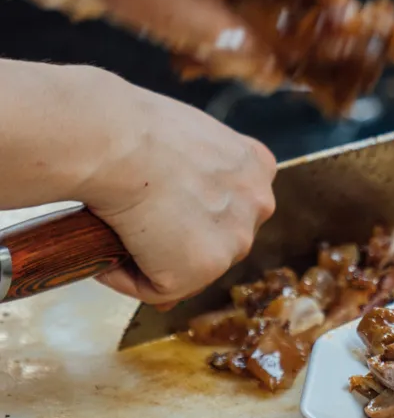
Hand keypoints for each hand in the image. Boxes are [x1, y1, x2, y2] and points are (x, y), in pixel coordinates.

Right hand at [80, 73, 275, 304]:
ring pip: (189, 268)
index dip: (193, 213)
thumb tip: (173, 208)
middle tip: (137, 222)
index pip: (232, 205)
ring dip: (153, 259)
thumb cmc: (133, 128)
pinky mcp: (200, 271)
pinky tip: (111, 245)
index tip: (165, 209)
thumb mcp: (185, 138)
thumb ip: (195, 171)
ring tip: (120, 230)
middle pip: (217, 240)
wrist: (116, 142)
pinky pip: (156, 289)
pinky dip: (126, 276)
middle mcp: (258, 204)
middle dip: (179, 240)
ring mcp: (233, 241)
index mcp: (256, 167)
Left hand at [83, 0, 366, 90]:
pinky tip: (202, 53)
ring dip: (263, 31)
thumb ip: (241, 52)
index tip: (342, 45)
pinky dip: (232, 23)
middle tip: (302, 66)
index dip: (340, 11)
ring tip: (243, 65)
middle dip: (303, 29)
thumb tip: (274, 74)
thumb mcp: (192, 26)